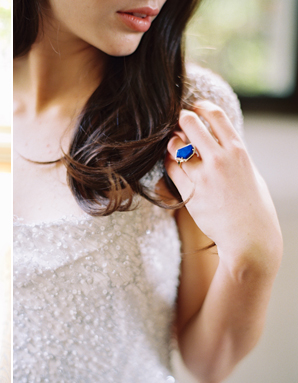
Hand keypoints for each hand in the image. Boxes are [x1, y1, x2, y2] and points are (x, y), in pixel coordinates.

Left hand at [165, 101, 281, 265]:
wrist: (249, 237)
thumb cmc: (252, 206)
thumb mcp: (250, 172)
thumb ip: (233, 155)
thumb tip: (217, 140)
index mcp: (238, 151)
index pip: (215, 116)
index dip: (201, 107)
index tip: (195, 107)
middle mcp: (220, 159)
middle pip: (190, 123)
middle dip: (181, 119)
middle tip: (178, 122)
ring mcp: (202, 176)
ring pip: (175, 146)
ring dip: (171, 142)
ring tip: (174, 145)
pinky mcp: (189, 192)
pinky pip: (170, 168)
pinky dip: (168, 162)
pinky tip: (171, 162)